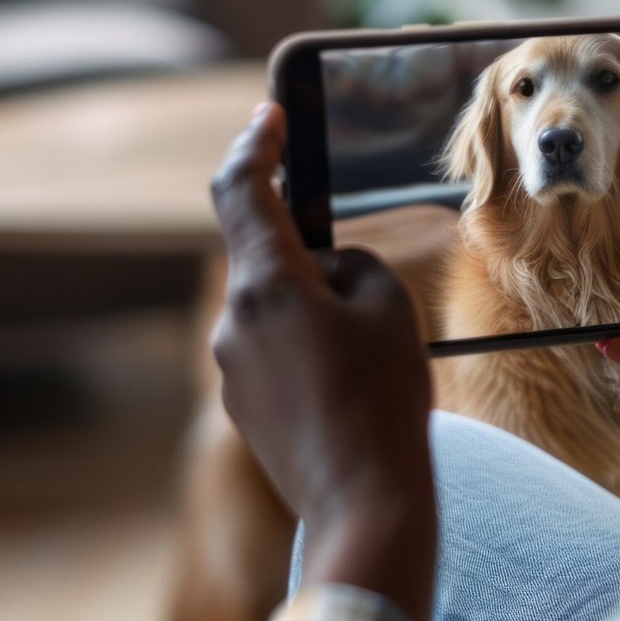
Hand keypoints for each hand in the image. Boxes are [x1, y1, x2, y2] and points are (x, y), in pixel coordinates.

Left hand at [210, 102, 436, 620]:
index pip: (244, 191)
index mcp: (266, 284)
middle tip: (363, 286)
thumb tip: (322, 274)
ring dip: (313, 308)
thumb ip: (349, 264)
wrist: (365, 504)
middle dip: (311, 255)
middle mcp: (234, 321)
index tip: (269, 116)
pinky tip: (350, 387)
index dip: (256, 146)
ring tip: (371, 356)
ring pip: (272, 306)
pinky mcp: (243, 404)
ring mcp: (232, 368)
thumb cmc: (384, 399)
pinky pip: (272, 350)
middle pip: (265, 255)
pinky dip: (307, 349)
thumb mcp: (387, 304)